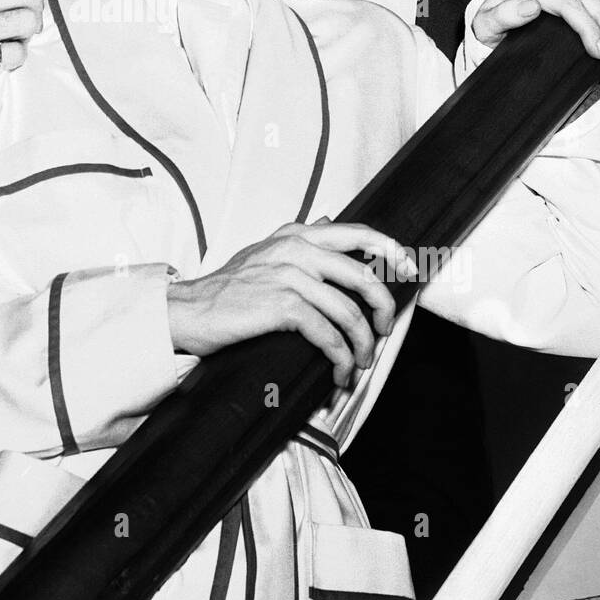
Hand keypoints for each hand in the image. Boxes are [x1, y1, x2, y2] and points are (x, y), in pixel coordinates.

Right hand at [166, 220, 414, 388]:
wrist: (189, 310)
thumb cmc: (227, 290)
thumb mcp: (263, 253)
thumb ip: (298, 243)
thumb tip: (331, 228)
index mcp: (295, 234)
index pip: (356, 232)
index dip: (389, 250)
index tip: (409, 268)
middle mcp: (295, 248)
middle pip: (363, 276)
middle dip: (383, 308)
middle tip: (385, 330)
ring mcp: (288, 276)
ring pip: (349, 311)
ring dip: (362, 344)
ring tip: (360, 363)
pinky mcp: (281, 306)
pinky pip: (328, 334)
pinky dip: (340, 358)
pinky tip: (338, 371)